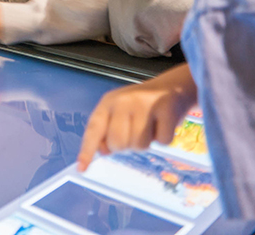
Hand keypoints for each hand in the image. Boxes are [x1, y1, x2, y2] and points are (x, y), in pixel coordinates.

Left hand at [77, 63, 196, 171]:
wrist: (172, 86)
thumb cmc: (141, 105)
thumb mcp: (119, 113)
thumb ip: (108, 131)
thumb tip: (103, 150)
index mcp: (108, 102)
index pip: (94, 128)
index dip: (87, 149)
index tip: (82, 167)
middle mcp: (123, 101)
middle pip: (117, 143)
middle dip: (126, 146)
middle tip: (135, 133)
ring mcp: (145, 104)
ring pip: (140, 145)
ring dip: (146, 143)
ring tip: (150, 126)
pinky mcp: (166, 109)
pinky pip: (162, 142)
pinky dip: (164, 139)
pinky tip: (163, 124)